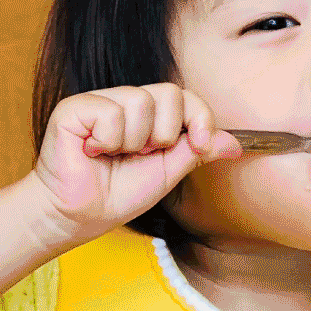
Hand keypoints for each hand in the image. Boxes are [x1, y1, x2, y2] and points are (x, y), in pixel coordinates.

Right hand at [27, 84, 240, 240]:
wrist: (77, 217)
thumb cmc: (114, 197)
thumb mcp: (167, 174)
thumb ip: (197, 152)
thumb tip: (235, 143)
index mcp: (147, 116)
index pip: (185, 97)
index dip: (199, 117)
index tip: (200, 144)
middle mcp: (124, 102)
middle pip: (169, 94)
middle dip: (164, 135)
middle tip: (139, 156)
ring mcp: (100, 101)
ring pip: (140, 103)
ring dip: (132, 142)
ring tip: (112, 155)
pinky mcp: (75, 107)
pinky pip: (111, 112)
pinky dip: (107, 140)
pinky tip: (91, 151)